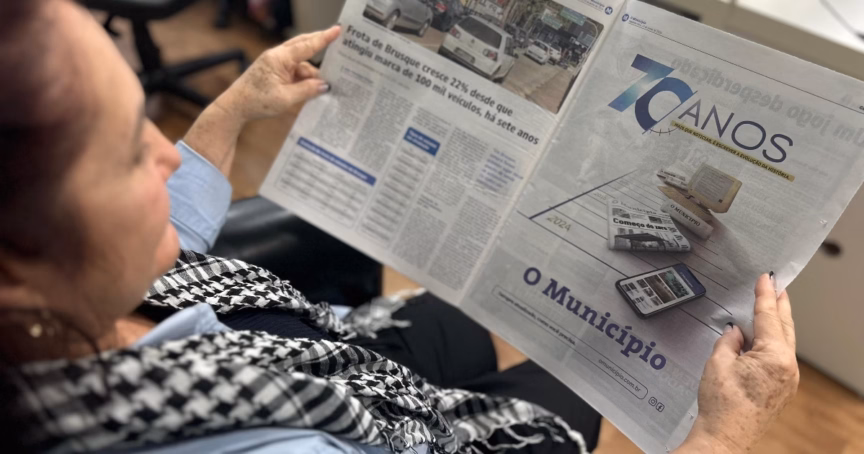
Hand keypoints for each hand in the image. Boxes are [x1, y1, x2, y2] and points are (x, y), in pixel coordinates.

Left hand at [214, 26, 340, 121]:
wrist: (235, 107)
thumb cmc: (257, 102)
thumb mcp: (286, 99)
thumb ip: (307, 90)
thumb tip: (325, 85)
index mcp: (279, 58)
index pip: (307, 46)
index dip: (324, 39)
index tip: (337, 30)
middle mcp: (277, 56)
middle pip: (304, 46)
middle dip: (320, 46)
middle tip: (338, 44)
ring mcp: (275, 62)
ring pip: (301, 63)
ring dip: (311, 74)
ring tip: (323, 88)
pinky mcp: (274, 70)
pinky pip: (294, 70)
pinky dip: (303, 79)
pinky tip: (310, 90)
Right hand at [676, 274, 798, 452]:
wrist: (724, 437)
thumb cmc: (721, 404)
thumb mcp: (718, 362)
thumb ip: (729, 341)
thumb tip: (736, 332)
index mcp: (775, 356)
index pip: (769, 317)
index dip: (765, 295)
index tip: (767, 278)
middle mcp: (788, 367)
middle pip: (785, 327)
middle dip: (780, 306)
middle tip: (777, 286)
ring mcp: (787, 380)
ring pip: (784, 343)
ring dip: (777, 324)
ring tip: (770, 308)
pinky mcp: (781, 390)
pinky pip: (780, 358)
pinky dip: (773, 343)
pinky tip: (762, 339)